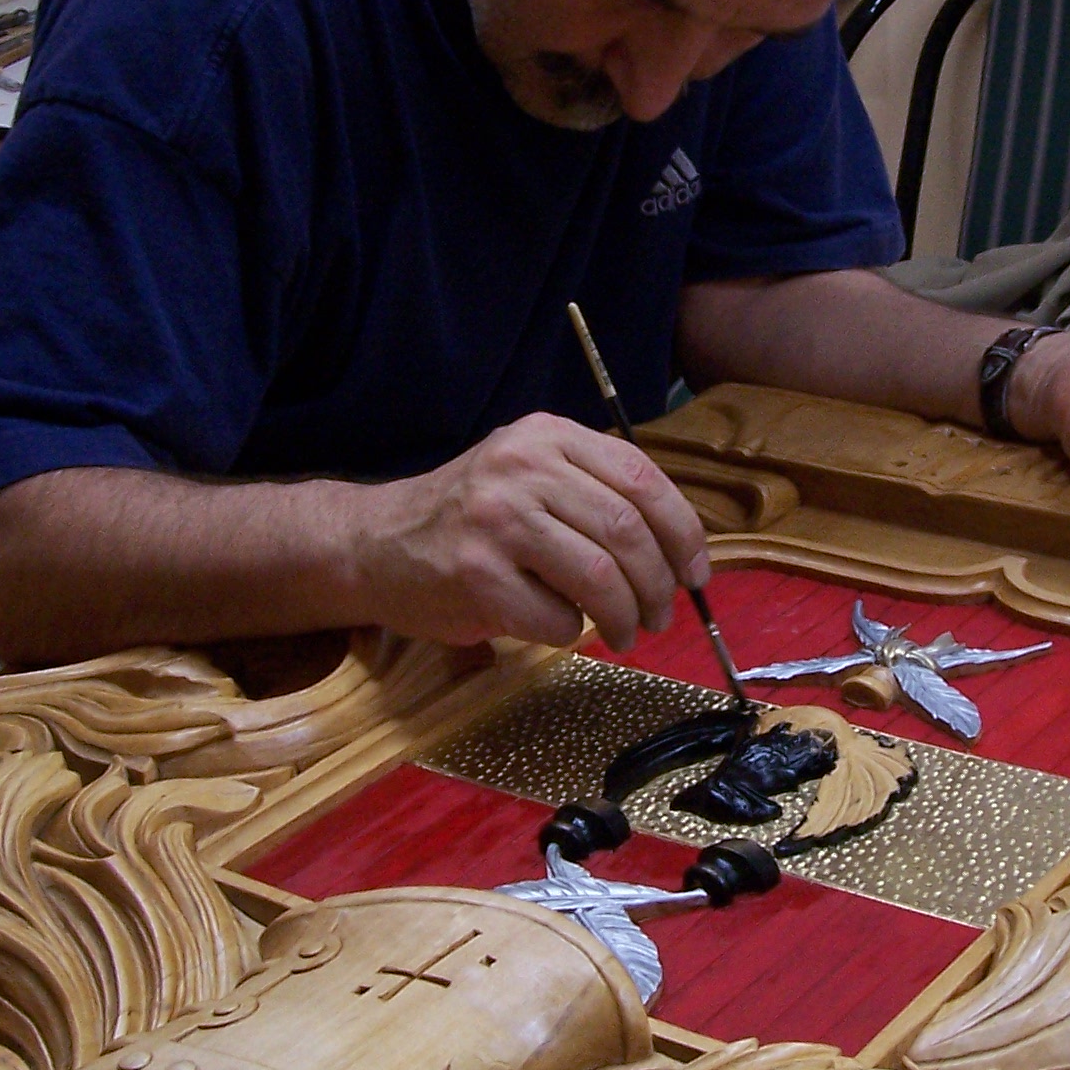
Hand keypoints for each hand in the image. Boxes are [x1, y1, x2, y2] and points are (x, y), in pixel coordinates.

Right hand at [342, 413, 711, 648]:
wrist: (373, 544)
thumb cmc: (468, 518)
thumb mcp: (529, 475)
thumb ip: (595, 493)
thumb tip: (680, 550)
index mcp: (546, 436)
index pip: (641, 478)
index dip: (683, 532)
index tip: (696, 573)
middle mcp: (521, 468)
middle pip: (628, 531)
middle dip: (659, 585)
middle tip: (662, 615)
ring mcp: (495, 520)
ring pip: (601, 578)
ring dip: (625, 618)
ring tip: (625, 633)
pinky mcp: (475, 576)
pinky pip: (556, 617)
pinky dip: (571, 632)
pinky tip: (557, 627)